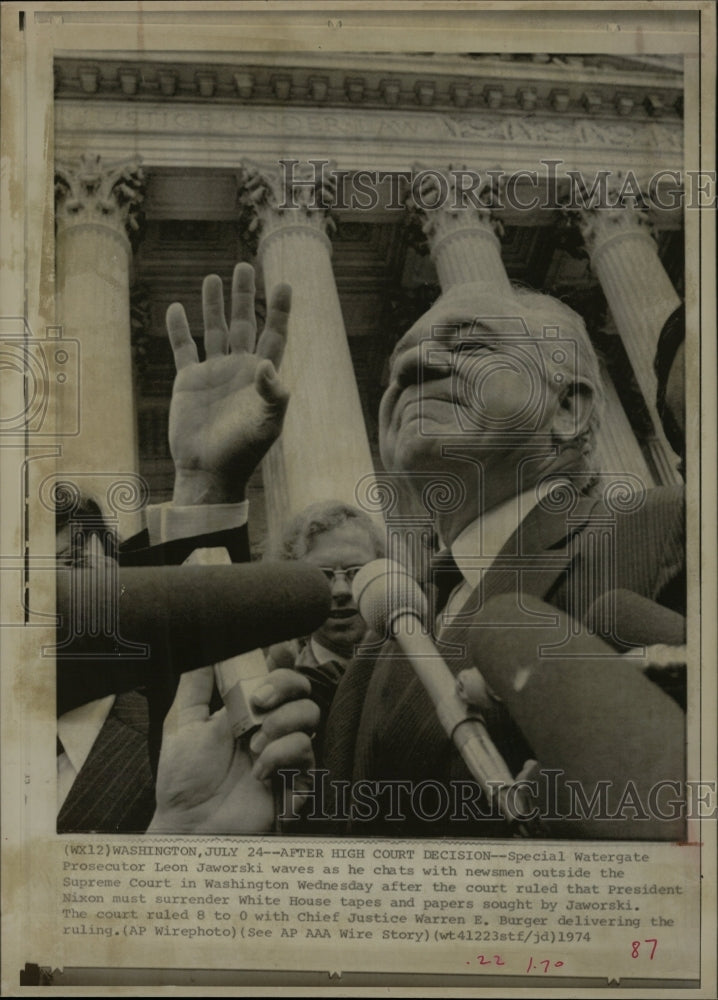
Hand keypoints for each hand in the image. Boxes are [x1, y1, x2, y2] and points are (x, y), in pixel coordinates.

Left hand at [147, 667, 317, 833]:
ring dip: (281, 723)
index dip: (282, 659)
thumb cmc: (182, 779)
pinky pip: (306, 751)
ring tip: (253, 746)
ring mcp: (285, 752)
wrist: (188, 824)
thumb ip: (196, 686)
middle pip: (302, 688)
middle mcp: (271, 727)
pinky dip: (281, 755)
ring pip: (310, 715)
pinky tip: (259, 772)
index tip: (275, 651)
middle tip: (258, 702)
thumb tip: (204, 652)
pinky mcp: (296, 779)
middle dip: (284, 684)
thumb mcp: (182, 723)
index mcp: (247, 711)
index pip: (276, 675)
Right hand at [166, 262, 291, 504]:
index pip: (274, 336)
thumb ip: (271, 393)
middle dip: (244, 296)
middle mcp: (239, 370)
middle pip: (244, 324)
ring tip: (213, 277)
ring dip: (214, 305)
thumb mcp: (266, 423)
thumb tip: (266, 363)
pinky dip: (179, 329)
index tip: (283, 284)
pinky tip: (178, 308)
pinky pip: (184, 349)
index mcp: (261, 377)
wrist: (210, 470)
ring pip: (214, 330)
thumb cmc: (243, 450)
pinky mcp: (189, 382)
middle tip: (244, 266)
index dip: (279, 311)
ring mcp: (213, 374)